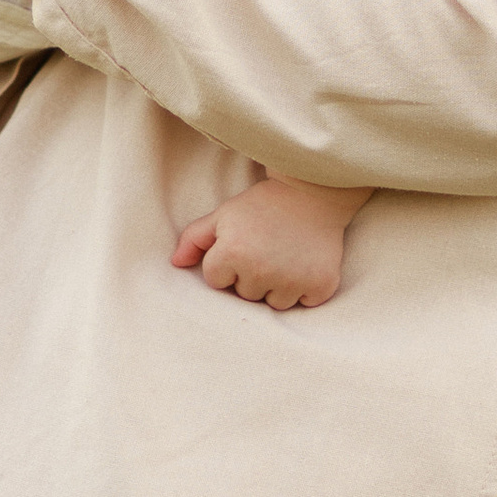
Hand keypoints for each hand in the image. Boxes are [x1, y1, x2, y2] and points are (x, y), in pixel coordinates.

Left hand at [171, 178, 354, 309]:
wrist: (312, 193)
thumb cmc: (262, 205)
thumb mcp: (223, 215)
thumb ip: (194, 239)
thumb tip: (175, 265)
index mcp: (232, 253)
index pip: (215, 281)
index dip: (226, 263)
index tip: (242, 245)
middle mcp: (261, 271)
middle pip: (245, 295)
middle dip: (251, 276)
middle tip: (265, 249)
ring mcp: (293, 281)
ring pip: (273, 304)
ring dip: (277, 286)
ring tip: (284, 256)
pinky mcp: (320, 285)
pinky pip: (304, 303)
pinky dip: (305, 289)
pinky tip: (304, 264)